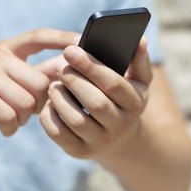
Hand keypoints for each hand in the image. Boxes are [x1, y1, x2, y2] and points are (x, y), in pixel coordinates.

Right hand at [0, 28, 78, 135]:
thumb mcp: (1, 78)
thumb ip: (30, 75)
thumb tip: (64, 71)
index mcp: (4, 49)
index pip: (38, 35)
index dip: (62, 37)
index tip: (82, 39)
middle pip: (40, 83)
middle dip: (38, 104)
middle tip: (25, 112)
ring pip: (27, 102)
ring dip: (22, 119)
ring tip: (10, 120)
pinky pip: (9, 116)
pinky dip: (9, 128)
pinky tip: (3, 128)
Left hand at [39, 37, 151, 159]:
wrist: (118, 137)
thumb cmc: (122, 98)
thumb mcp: (137, 80)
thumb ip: (138, 59)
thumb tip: (141, 38)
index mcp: (135, 103)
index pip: (112, 84)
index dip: (90, 66)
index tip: (70, 49)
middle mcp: (121, 126)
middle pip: (95, 103)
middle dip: (74, 80)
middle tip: (60, 65)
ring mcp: (100, 142)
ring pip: (76, 120)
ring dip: (60, 98)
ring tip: (54, 84)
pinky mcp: (80, 151)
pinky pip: (59, 134)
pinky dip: (49, 115)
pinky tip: (50, 102)